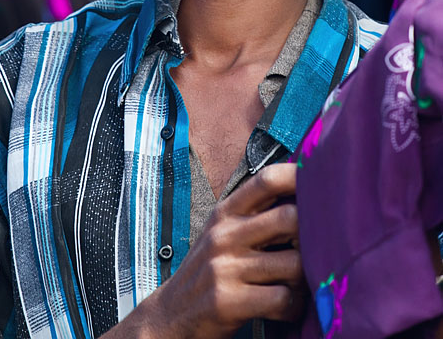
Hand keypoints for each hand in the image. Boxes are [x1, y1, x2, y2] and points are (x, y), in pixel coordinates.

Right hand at [136, 163, 304, 338]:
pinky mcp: (228, 301)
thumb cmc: (209, 271)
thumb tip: (303, 198)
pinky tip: (285, 307)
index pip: (266, 180)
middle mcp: (224, 234)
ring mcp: (225, 267)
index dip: (298, 176)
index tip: (322, 182)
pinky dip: (293, 307)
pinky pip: (282, 299)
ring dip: (305, 279)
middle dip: (312, 236)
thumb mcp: (223, 233)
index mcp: (226, 212)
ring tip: (298, 285)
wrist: (171, 315)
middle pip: (289, 219)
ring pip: (293, 264)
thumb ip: (254, 215)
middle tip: (315, 251)